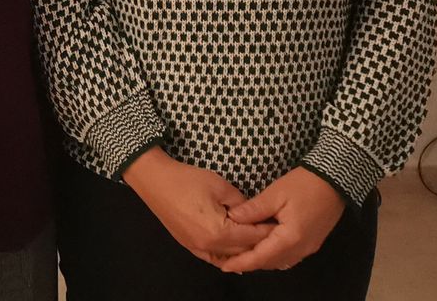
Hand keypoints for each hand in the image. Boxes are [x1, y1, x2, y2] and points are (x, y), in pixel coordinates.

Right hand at [122, 148, 274, 265]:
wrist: (154, 180)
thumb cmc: (187, 179)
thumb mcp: (220, 186)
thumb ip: (241, 204)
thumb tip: (251, 214)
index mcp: (218, 232)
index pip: (251, 236)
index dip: (267, 230)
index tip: (282, 225)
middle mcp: (208, 246)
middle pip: (242, 251)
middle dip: (259, 243)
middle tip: (276, 234)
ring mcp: (197, 248)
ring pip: (228, 257)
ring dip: (244, 251)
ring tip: (260, 243)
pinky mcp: (189, 245)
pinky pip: (213, 257)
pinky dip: (227, 256)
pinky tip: (237, 257)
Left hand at [219, 168, 344, 273]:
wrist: (334, 180)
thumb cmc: (304, 185)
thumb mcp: (275, 194)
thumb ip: (253, 210)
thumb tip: (232, 218)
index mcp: (290, 238)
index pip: (261, 257)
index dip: (242, 262)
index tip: (224, 266)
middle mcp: (301, 249)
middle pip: (271, 262)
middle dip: (250, 263)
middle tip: (229, 259)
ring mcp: (308, 247)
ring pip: (280, 261)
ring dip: (262, 260)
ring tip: (243, 255)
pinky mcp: (312, 242)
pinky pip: (289, 255)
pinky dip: (274, 255)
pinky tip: (264, 247)